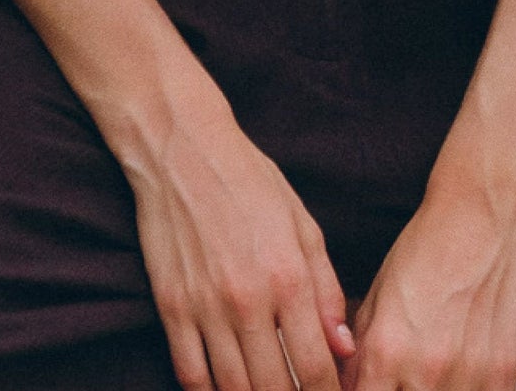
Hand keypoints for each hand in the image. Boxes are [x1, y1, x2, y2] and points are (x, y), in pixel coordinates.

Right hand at [123, 92, 357, 390]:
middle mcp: (248, 299)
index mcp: (288, 276)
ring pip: (234, 388)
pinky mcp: (171, 307)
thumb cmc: (250, 180)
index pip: (317, 365)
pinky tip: (225, 389)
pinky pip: (190, 373)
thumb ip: (326, 287)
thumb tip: (343, 347)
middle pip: (275, 388)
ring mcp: (205, 307)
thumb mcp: (302, 223)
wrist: (183, 149)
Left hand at [341, 176, 515, 390]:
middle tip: (400, 379)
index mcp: (385, 350)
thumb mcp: (378, 296)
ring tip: (429, 375)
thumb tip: (344, 388)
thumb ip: (360, 353)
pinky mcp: (505, 375)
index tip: (364, 389)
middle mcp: (425, 371)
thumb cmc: (424, 250)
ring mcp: (468, 376)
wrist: (483, 214)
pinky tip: (459, 378)